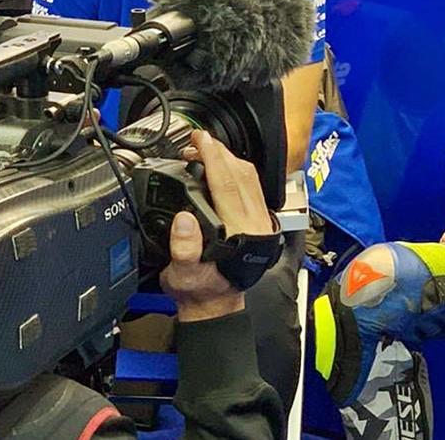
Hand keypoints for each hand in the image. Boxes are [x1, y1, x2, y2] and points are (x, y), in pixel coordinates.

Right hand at [161, 130, 276, 321]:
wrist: (215, 304)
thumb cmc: (199, 290)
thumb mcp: (183, 276)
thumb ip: (183, 250)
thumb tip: (184, 220)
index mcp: (240, 234)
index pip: (227, 184)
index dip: (212, 158)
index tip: (199, 140)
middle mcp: (256, 225)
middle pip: (240, 175)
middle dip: (218, 152)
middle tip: (196, 141)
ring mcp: (261, 221)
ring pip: (249, 178)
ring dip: (227, 159)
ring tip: (204, 150)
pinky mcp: (260, 220)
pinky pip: (252, 186)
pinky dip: (236, 170)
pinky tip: (221, 167)